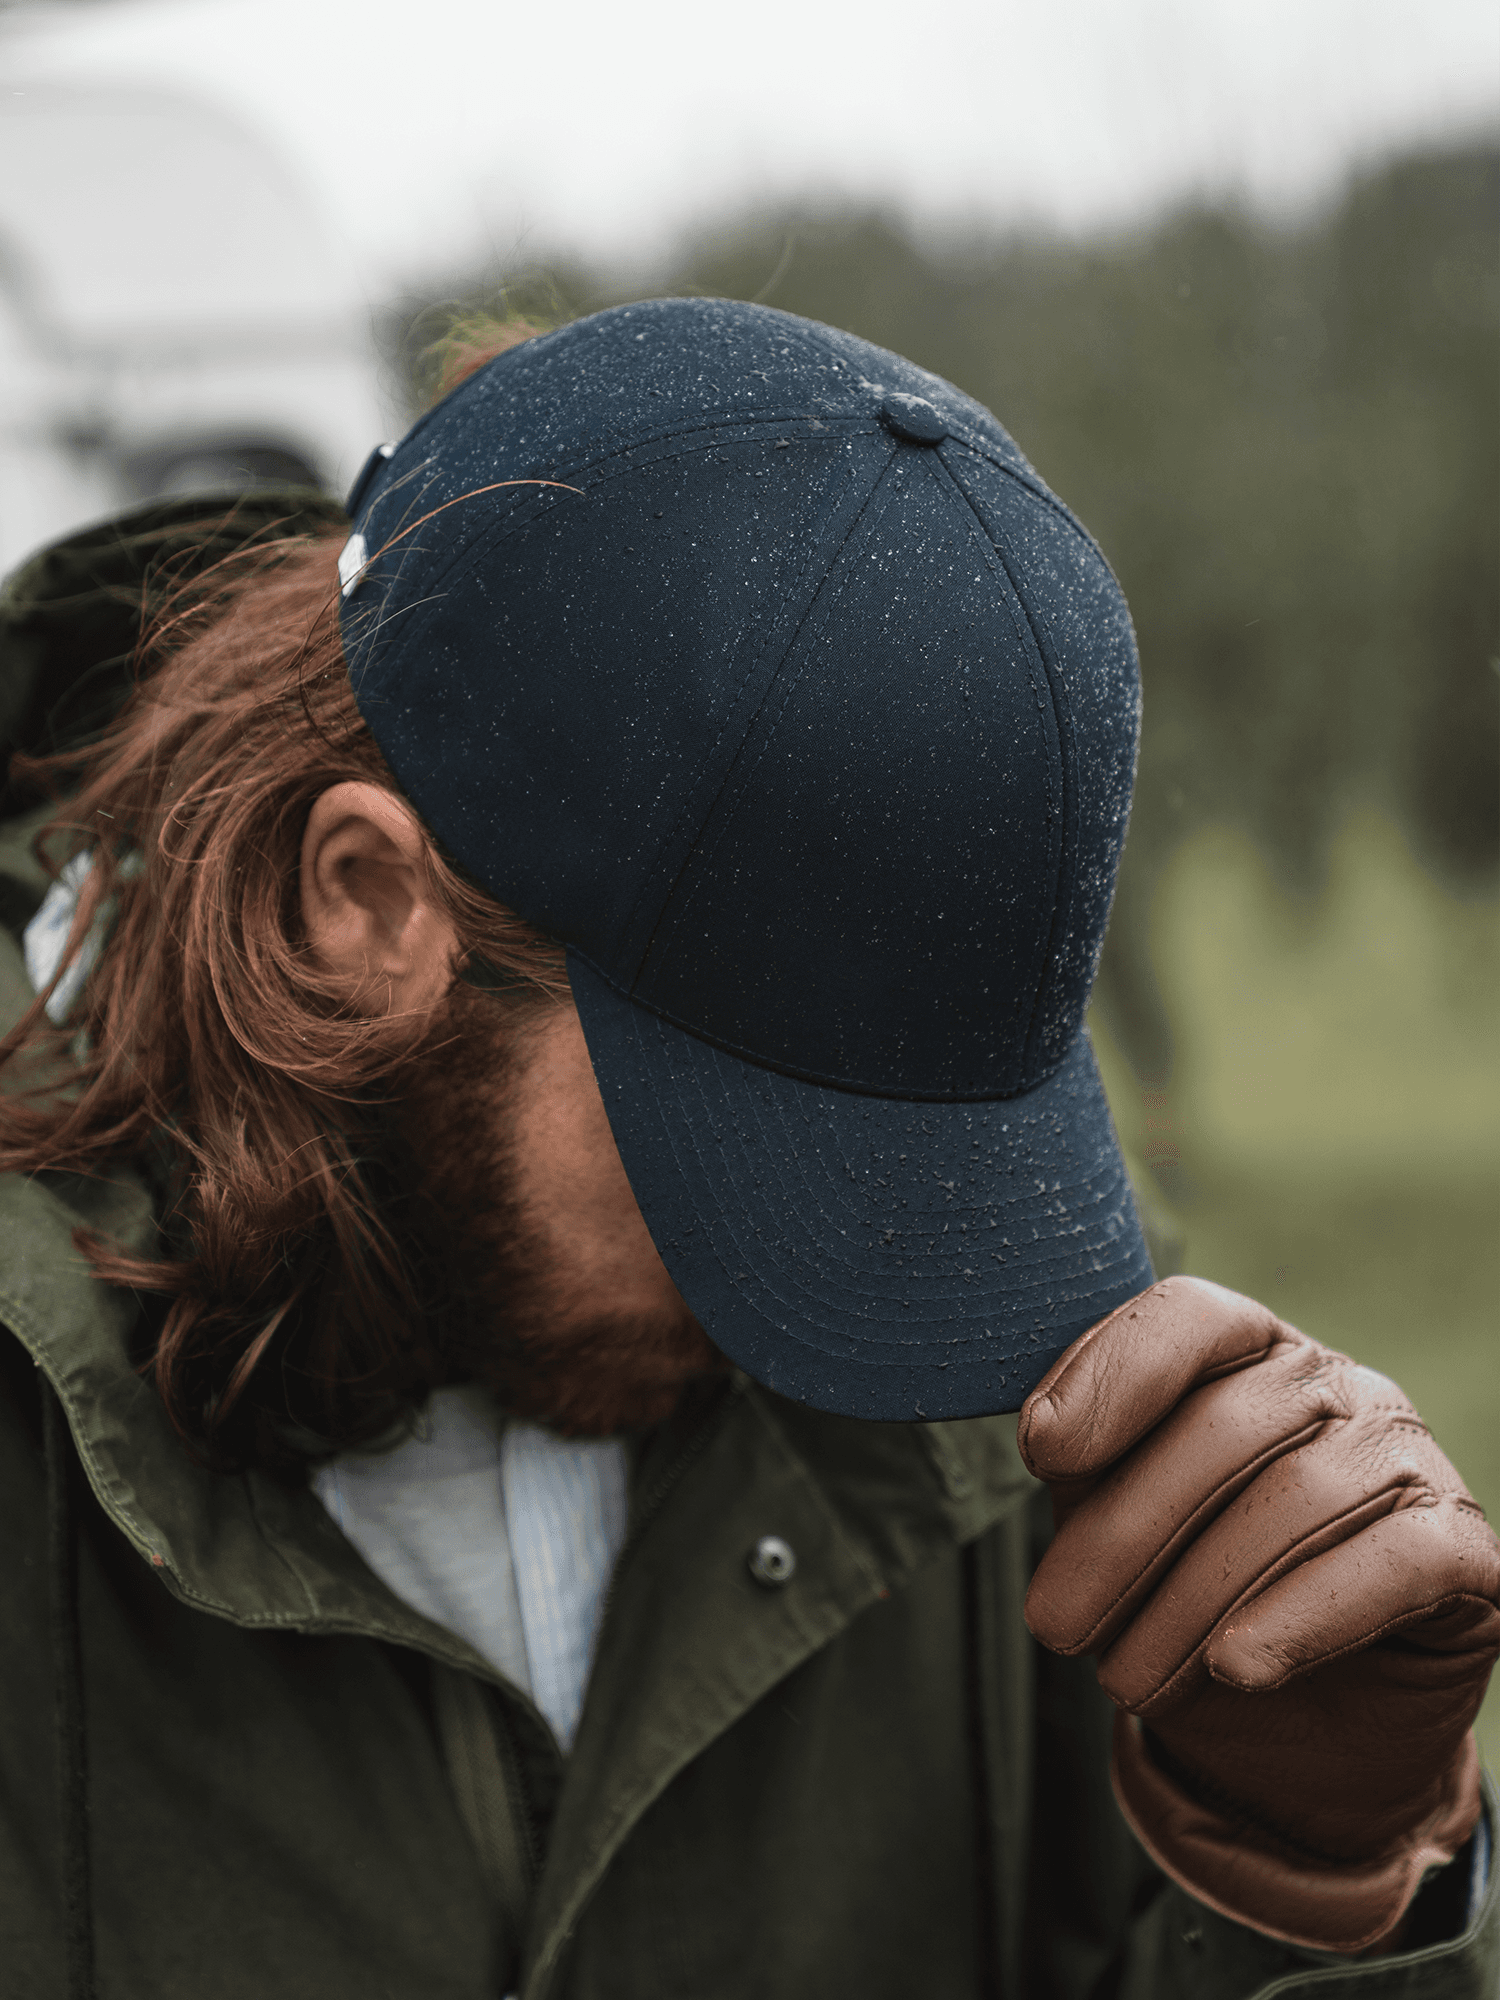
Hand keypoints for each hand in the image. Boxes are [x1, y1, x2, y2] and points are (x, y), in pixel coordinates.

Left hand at [1017, 1276, 1499, 1953]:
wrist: (1308, 1736)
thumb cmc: (1194, 1599)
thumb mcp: (1123, 1525)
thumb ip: (1091, 1462)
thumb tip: (1043, 1431)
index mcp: (1249, 1351)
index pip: (1190, 1319)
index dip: (1114, 1373)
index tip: (1040, 1452)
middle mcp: (1336, 1385)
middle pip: (1225, 1425)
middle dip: (1123, 1531)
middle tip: (1053, 1627)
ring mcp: (1406, 1458)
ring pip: (1295, 1499)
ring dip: (1194, 1597)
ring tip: (1125, 1681)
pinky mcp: (1464, 1549)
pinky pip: (1392, 1562)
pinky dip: (1305, 1614)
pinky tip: (1237, 1666)